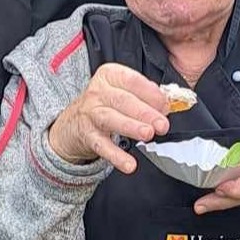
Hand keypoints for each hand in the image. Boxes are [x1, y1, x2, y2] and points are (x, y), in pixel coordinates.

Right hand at [47, 64, 173, 174]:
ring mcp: (90, 114)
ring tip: (148, 134)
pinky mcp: (87, 135)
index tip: (165, 105)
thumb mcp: (122, 90)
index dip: (150, 93)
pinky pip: (102, 146)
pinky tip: (129, 163)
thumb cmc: (105, 103)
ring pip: (111, 119)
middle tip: (162, 124)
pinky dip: (116, 156)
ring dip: (131, 127)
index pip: (131, 80)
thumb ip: (145, 95)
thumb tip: (166, 105)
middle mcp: (97, 92)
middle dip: (145, 113)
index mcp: (109, 76)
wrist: (73, 122)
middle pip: (123, 101)